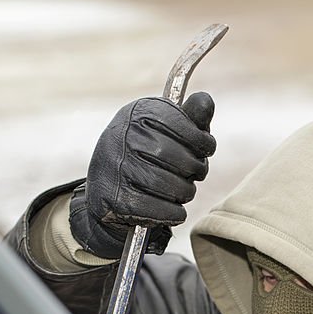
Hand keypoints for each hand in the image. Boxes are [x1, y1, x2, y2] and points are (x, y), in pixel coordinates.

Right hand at [69, 93, 215, 258]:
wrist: (106, 192)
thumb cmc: (144, 156)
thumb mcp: (165, 131)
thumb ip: (190, 117)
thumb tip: (206, 100)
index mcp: (136, 113)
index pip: (182, 123)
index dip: (202, 140)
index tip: (206, 148)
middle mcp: (122, 136)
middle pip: (181, 158)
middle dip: (196, 169)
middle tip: (195, 174)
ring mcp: (116, 169)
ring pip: (174, 187)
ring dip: (186, 192)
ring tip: (182, 190)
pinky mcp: (115, 200)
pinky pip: (163, 210)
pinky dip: (174, 213)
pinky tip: (172, 209)